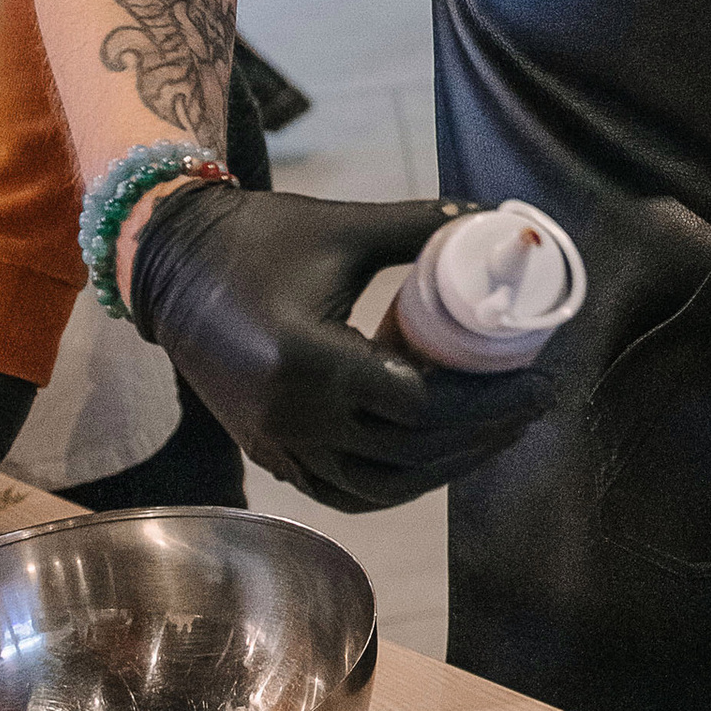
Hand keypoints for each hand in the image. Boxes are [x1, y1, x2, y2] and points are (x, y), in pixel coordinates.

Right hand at [128, 185, 552, 509]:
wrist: (172, 267)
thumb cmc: (259, 238)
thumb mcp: (346, 227)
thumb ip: (420, 226)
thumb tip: (495, 219)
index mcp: (310, 357)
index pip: (422, 403)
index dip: (489, 399)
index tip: (537, 379)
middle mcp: (292, 414)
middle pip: (411, 450)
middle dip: (485, 433)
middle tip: (534, 405)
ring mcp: (277, 442)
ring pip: (380, 486)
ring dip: (447, 469)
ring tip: (498, 435)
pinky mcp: (268, 454)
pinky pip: (343, 491)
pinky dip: (397, 484)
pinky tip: (438, 457)